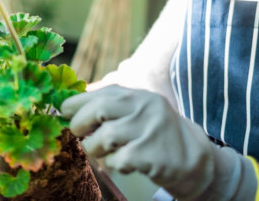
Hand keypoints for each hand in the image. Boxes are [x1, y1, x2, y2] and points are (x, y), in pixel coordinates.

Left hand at [61, 85, 258, 200]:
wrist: (194, 160)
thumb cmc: (155, 135)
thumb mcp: (138, 111)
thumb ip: (110, 105)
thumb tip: (69, 106)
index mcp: (138, 94)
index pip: (100, 93)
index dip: (76, 103)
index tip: (64, 112)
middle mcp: (144, 107)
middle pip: (98, 110)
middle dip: (80, 125)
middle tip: (81, 134)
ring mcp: (149, 130)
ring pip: (103, 138)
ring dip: (96, 149)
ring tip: (105, 151)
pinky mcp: (151, 154)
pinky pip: (116, 160)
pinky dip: (113, 164)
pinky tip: (123, 163)